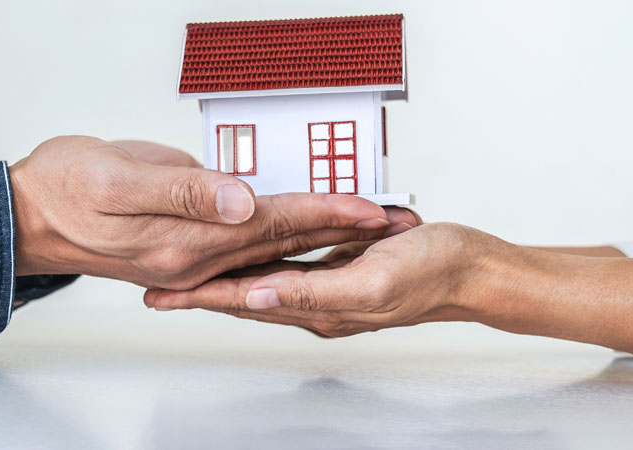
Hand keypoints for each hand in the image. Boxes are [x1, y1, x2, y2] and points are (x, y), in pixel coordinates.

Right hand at [7, 136, 419, 288]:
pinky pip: (246, 251)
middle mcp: (193, 257)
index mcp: (184, 240)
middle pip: (283, 243)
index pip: (272, 224)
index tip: (368, 208)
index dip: (323, 213)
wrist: (27, 215)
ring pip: (270, 250)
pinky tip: (301, 242)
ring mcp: (189, 258)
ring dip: (319, 239)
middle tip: (390, 221)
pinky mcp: (182, 250)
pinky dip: (281, 244)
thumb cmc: (64, 188)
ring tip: (364, 228)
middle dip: (339, 231)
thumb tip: (241, 201)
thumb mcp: (119, 177)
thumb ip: (186, 191)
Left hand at [145, 222, 632, 364]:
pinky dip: (261, 267)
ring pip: (263, 286)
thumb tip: (255, 297)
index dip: (197, 296)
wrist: (477, 271)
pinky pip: (290, 272)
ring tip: (190, 277)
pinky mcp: (345, 273)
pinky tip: (252, 259)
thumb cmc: (433, 273)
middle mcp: (317, 303)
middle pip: (244, 299)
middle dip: (199, 293)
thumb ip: (309, 290)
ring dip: (224, 283)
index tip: (156, 295)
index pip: (242, 302)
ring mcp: (331, 290)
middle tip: (156, 287)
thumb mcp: (368, 280)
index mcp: (317, 306)